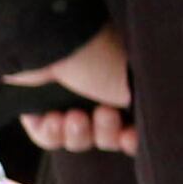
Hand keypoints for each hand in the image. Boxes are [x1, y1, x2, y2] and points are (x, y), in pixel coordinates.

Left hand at [18, 28, 135, 156]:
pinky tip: (53, 120)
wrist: (51, 44)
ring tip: (73, 117)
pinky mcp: (36, 107)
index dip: (131, 139)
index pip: (131, 124)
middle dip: (106, 132)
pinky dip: (52, 134)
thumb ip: (142, 110)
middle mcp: (96, 92)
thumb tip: (146, 130)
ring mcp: (65, 100)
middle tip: (102, 114)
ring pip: (77, 140)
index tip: (129, 137)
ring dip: (79, 134)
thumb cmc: (99, 58)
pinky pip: (48, 137)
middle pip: (106, 136)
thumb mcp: (131, 85)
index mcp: (122, 83)